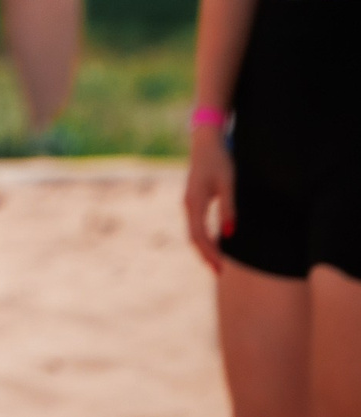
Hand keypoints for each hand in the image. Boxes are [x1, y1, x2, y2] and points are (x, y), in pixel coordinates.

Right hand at [184, 123, 234, 272]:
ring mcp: (189, 202)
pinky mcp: (194, 199)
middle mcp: (188, 204)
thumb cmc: (219, 161)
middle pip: (193, 237)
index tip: (222, 268)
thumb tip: (229, 234)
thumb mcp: (228, 184)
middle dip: (206, 256)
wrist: (206, 142)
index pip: (198, 235)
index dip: (210, 253)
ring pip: (193, 231)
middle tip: (220, 273)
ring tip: (217, 263)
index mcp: (194, 202)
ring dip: (204, 248)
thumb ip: (228, 209)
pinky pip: (196, 224)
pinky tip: (214, 243)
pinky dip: (203, 237)